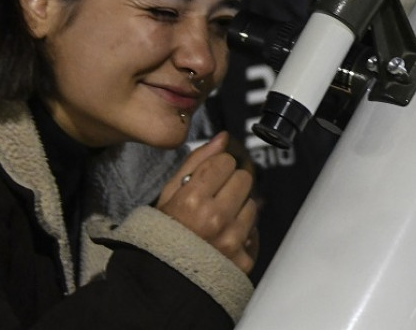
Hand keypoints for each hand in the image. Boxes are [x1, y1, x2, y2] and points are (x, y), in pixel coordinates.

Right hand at [157, 132, 258, 272]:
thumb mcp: (169, 193)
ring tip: (218, 220)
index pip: (226, 161)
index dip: (216, 168)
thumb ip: (197, 161)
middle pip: (244, 178)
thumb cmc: (162, 232)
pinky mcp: (242, 260)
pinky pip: (255, 232)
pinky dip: (244, 234)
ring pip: (253, 204)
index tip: (207, 179)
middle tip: (214, 198)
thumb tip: (223, 137)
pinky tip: (224, 238)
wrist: (160, 277)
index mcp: (193, 199)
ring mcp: (231, 241)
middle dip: (231, 184)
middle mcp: (215, 219)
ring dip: (239, 209)